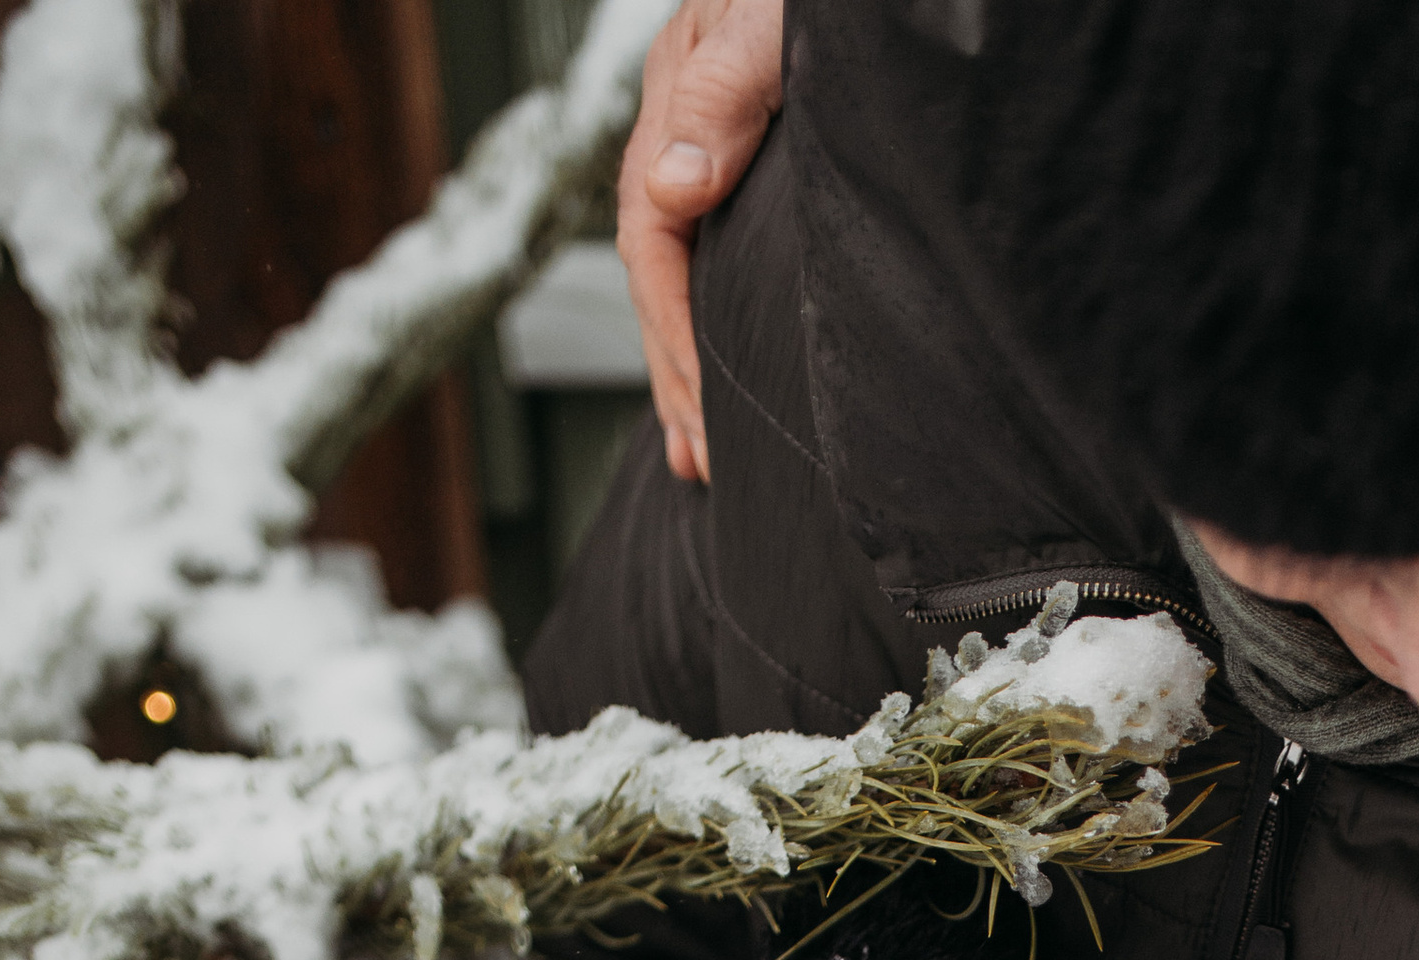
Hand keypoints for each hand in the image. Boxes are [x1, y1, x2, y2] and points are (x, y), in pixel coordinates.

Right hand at [614, 0, 784, 480]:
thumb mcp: (764, 27)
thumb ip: (720, 96)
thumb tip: (674, 193)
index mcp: (679, 98)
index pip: (654, 235)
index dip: (674, 328)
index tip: (704, 403)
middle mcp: (685, 128)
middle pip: (661, 272)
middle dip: (677, 372)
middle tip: (703, 457)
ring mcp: (712, 148)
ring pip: (684, 277)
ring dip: (688, 369)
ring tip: (698, 452)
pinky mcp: (750, 164)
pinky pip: (714, 263)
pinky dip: (711, 332)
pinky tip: (719, 384)